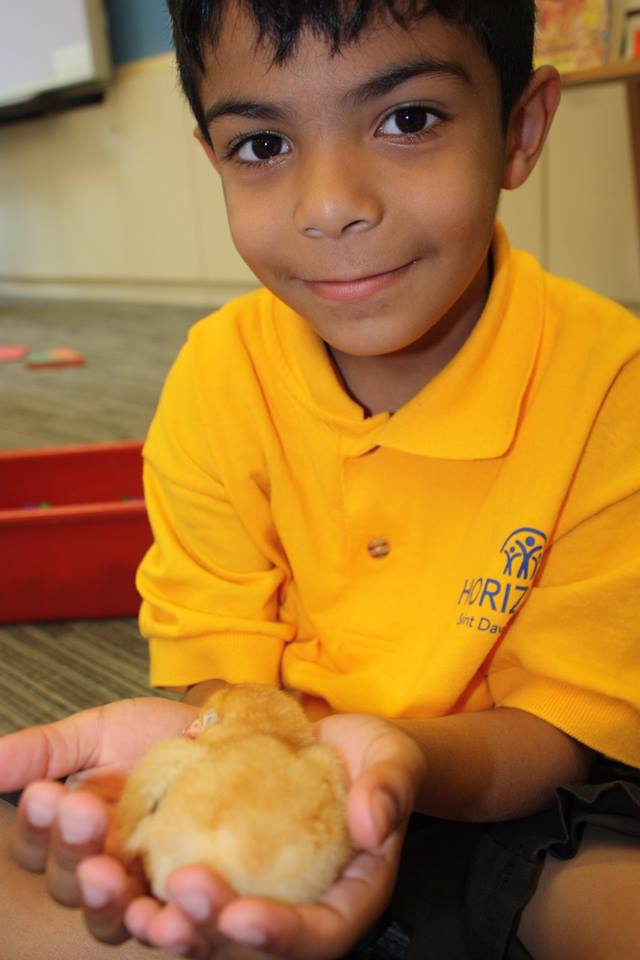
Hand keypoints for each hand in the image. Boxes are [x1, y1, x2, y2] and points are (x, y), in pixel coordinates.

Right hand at [1, 697, 197, 935]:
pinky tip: (165, 911)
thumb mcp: (96, 734)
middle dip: (73, 850)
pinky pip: (174, 931)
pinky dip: (166, 928)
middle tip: (84, 813)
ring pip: (111, 920)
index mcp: (71, 836)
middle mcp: (101, 872)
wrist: (227, 734)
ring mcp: (145, 891)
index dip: (37, 825)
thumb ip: (42, 751)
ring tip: (110, 869)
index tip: (46, 792)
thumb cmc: (154, 737)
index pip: (36, 848)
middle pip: (70, 886)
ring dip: (106, 899)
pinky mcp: (191, 902)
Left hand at [112, 713, 425, 958]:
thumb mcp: (394, 760)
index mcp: (345, 899)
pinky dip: (140, 878)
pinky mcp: (212, 862)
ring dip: (160, 916)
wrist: (334, 741)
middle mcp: (291, 907)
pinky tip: (108, 858)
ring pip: (199, 923)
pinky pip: (173, 883)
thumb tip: (373, 824)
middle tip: (174, 893)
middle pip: (247, 942)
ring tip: (127, 892)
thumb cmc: (372, 756)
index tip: (242, 915)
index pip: (318, 936)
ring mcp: (247, 888)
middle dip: (206, 929)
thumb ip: (389, 787)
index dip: (279, 935)